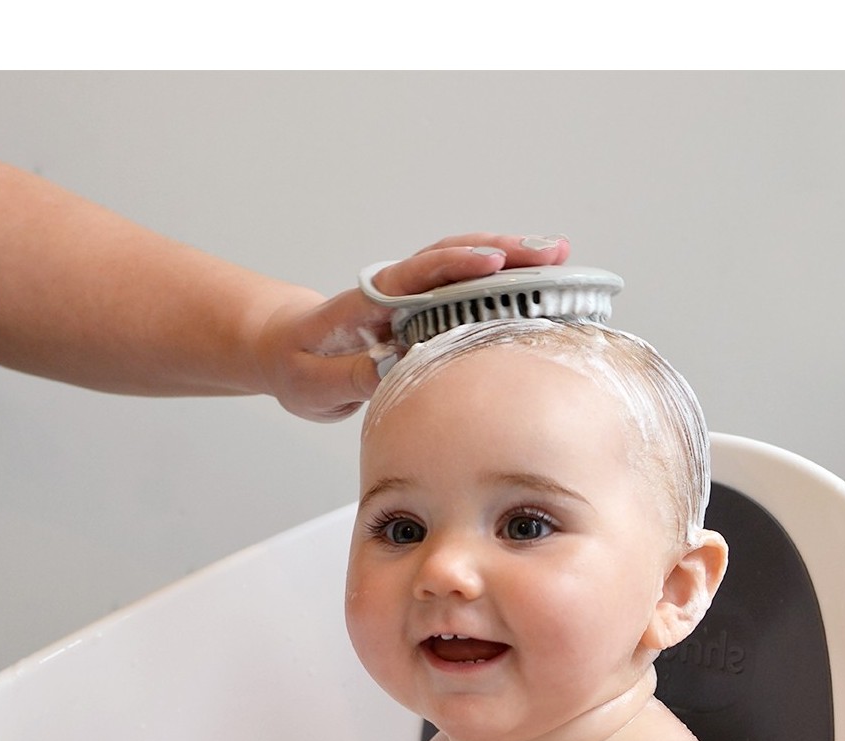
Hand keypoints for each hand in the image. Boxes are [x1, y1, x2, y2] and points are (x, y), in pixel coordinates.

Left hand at [255, 232, 570, 421]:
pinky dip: (502, 280)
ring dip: (511, 259)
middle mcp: (394, 290)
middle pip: (453, 259)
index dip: (456, 267)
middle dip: (505, 252)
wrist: (286, 352)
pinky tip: (538, 281)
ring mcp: (412, 295)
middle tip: (552, 253)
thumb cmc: (297, 367)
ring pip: (466, 267)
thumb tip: (390, 368)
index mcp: (366, 302)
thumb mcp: (313, 384)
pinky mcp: (425, 309)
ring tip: (557, 256)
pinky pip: (467, 287)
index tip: (493, 263)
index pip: (417, 276)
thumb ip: (350, 377)